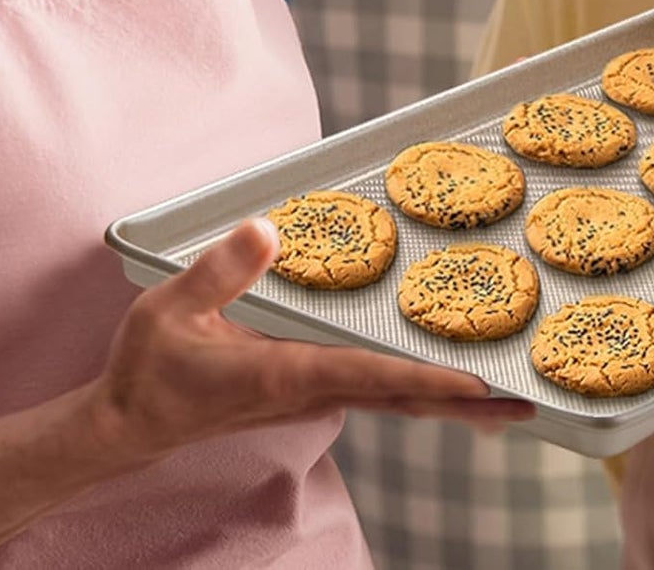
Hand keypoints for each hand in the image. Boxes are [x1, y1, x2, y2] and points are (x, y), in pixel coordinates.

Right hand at [85, 218, 533, 465]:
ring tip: (507, 398)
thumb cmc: (150, 370)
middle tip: (526, 402)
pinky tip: (446, 382)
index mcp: (287, 374)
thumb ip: (222, 268)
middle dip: (465, 403)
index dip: (427, 379)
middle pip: (404, 398)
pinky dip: (418, 389)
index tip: (478, 385)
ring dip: (450, 400)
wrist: (127, 425)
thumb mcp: (172, 307)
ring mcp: (313, 397)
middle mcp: (311, 392)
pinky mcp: (309, 393)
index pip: (371, 376)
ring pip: (396, 399)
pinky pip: (377, 392)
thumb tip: (268, 228)